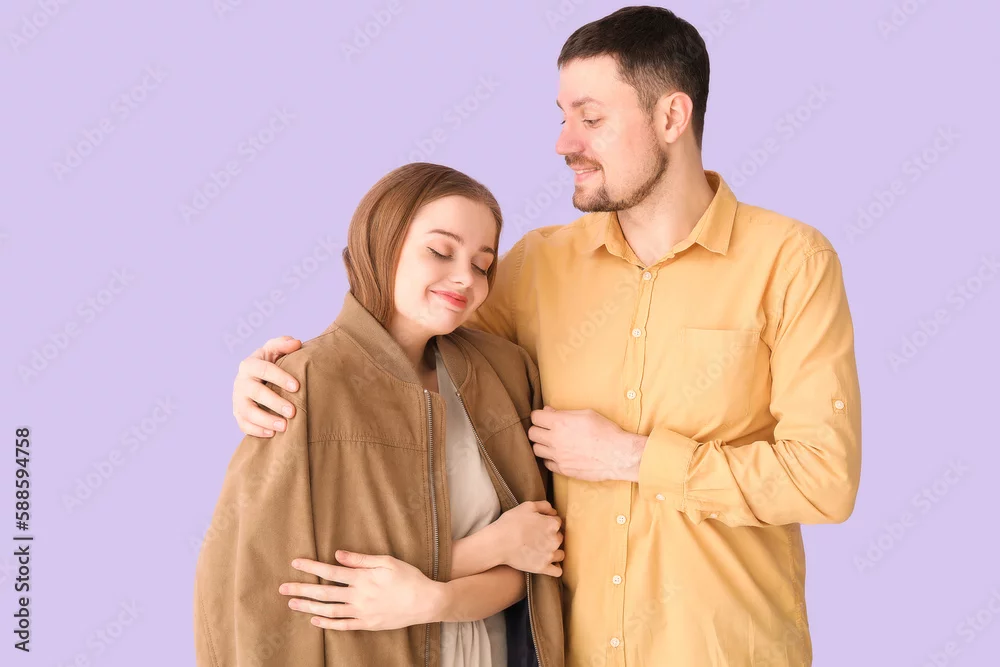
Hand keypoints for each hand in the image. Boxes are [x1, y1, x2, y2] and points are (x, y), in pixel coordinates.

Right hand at [233, 336, 301, 436]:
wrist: (257, 380)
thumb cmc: (271, 364)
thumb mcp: (275, 351)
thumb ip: (283, 344)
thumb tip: (296, 343)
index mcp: (250, 364)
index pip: (264, 369)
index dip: (280, 378)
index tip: (297, 387)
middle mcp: (241, 382)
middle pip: (256, 393)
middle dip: (275, 402)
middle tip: (293, 412)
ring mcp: (237, 400)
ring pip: (247, 411)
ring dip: (265, 420)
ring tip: (284, 427)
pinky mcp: (238, 414)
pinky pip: (243, 425)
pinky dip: (256, 430)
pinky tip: (272, 434)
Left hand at [279, 551, 443, 630]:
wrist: (425, 602)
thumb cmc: (408, 577)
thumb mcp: (387, 561)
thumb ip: (361, 559)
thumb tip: (337, 555)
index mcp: (362, 578)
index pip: (329, 572)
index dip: (311, 568)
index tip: (295, 564)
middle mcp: (358, 596)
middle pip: (323, 593)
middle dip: (301, 590)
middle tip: (282, 589)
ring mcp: (361, 613)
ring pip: (329, 611)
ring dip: (308, 608)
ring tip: (292, 604)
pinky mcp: (367, 624)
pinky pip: (343, 626)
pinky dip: (327, 624)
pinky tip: (315, 621)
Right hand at [494, 501, 563, 576]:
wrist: (498, 543)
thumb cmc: (510, 523)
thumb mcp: (526, 506)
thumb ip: (544, 506)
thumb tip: (554, 511)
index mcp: (552, 524)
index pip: (557, 522)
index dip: (548, 522)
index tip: (540, 525)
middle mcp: (555, 540)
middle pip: (559, 538)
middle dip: (551, 537)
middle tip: (538, 537)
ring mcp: (549, 555)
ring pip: (560, 554)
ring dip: (554, 552)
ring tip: (543, 550)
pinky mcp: (542, 567)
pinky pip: (557, 571)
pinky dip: (555, 568)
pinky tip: (549, 564)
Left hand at [529, 406, 643, 481]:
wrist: (618, 455)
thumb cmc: (605, 431)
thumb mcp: (586, 414)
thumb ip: (564, 413)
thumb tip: (549, 411)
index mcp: (560, 423)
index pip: (535, 417)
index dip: (539, 415)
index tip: (544, 417)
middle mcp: (555, 440)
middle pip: (532, 433)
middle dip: (538, 429)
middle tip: (547, 429)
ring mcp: (558, 456)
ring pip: (536, 449)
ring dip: (542, 444)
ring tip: (552, 442)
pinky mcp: (563, 469)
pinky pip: (547, 463)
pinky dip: (550, 458)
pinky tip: (559, 454)